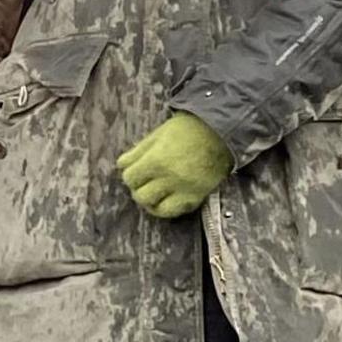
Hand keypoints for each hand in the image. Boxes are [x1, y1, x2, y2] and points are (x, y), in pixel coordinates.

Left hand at [115, 111, 233, 220]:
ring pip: (156, 209)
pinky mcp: (196, 197)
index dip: (131, 174)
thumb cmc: (188, 129)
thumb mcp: (158, 134)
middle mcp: (168, 178)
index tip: (136, 171)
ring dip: (151, 202)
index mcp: (156, 160)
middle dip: (139, 189)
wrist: (220, 133)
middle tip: (144, 182)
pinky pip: (175, 212)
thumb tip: (121, 165)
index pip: (130, 178)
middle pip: (140, 195)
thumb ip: (138, 151)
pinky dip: (167, 208)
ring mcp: (183, 190)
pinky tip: (167, 199)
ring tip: (154, 193)